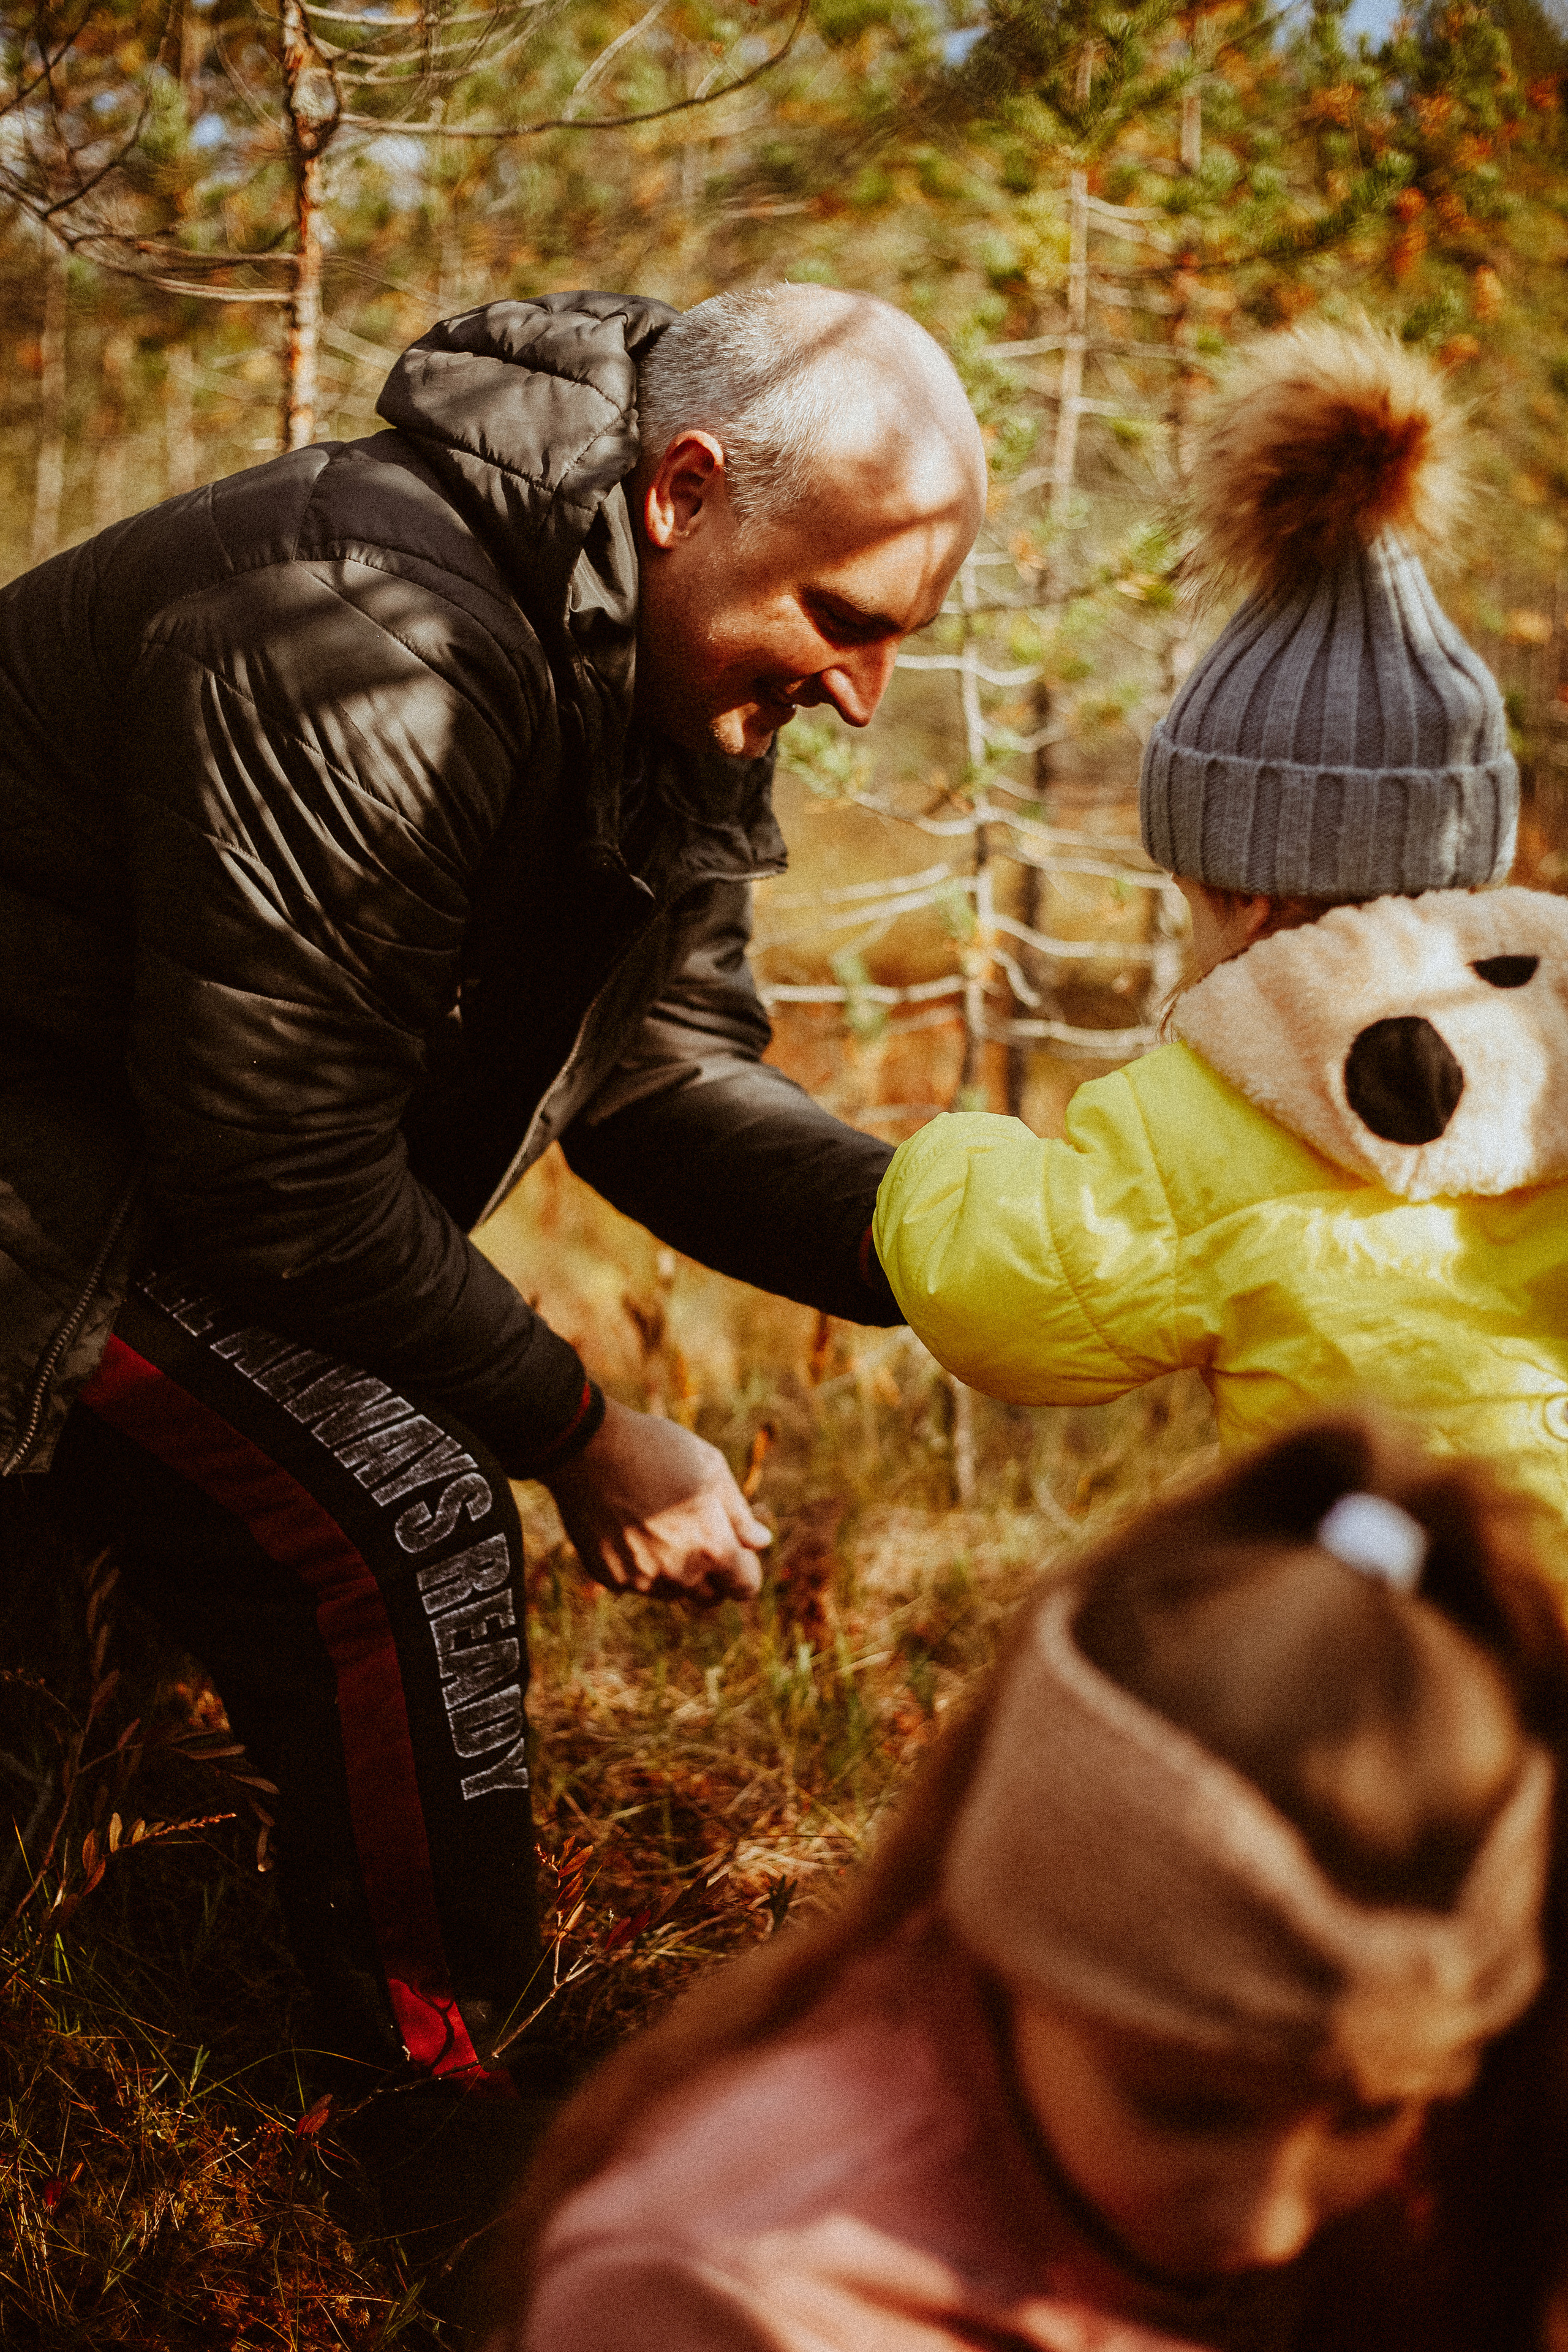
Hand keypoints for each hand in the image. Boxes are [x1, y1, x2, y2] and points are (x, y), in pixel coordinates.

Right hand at [542, 1398, 770, 1604]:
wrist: (589, 1449)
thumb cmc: (658, 1450)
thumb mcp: (711, 1469)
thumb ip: (739, 1514)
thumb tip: (760, 1542)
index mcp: (712, 1547)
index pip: (745, 1587)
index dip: (745, 1570)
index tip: (736, 1551)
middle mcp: (679, 1573)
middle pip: (709, 1597)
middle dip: (711, 1575)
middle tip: (696, 1535)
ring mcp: (641, 1579)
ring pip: (671, 1590)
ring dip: (673, 1570)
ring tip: (657, 1523)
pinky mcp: (609, 1577)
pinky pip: (635, 1582)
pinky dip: (638, 1564)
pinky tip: (628, 1527)